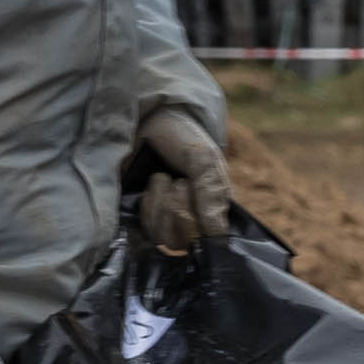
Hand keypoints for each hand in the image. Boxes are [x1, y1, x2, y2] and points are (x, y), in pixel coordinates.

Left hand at [135, 104, 234, 252]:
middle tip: (177, 180)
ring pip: (164, 239)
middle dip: (177, 209)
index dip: (195, 223)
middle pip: (184, 243)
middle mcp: (194, 219)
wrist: (146, 120)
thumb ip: (211, 193)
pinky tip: (150, 187)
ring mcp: (168, 221)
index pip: (209, 239)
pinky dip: (147, 207)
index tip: (188, 188)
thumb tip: (217, 235)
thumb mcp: (202, 158)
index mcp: (215, 206)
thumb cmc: (181, 136)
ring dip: (160, 205)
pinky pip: (146, 232)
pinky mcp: (146, 219)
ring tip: (162, 179)